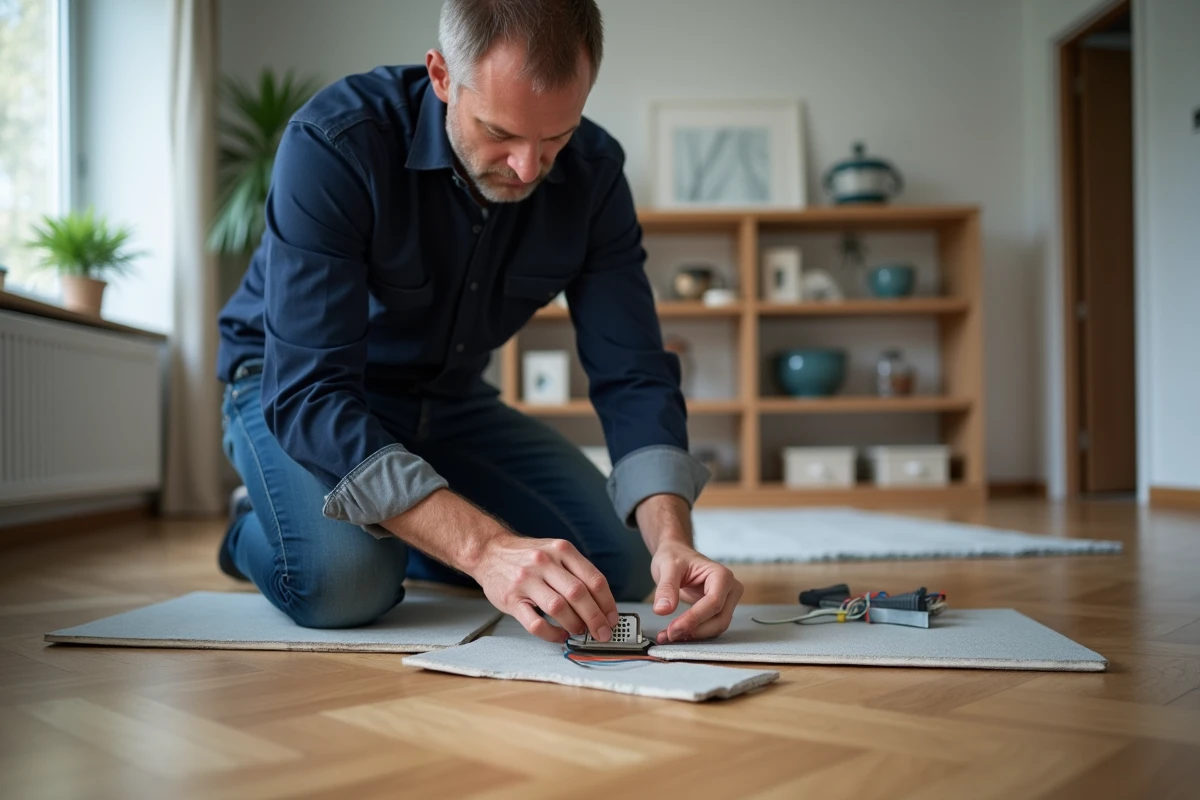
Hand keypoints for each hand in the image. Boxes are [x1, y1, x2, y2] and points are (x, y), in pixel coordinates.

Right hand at [472, 533, 620, 643]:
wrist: (489, 551)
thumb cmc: (527, 556)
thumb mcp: (554, 551)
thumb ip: (576, 572)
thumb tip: (601, 604)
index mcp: (562, 550)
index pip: (593, 579)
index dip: (607, 603)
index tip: (612, 619)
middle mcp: (545, 562)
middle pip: (579, 594)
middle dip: (595, 618)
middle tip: (602, 633)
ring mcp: (527, 580)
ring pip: (558, 608)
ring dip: (575, 625)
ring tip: (579, 632)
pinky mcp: (511, 599)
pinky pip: (535, 623)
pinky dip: (552, 633)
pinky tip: (559, 635)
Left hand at [649, 540, 742, 642]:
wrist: (676, 555)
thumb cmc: (675, 556)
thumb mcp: (667, 566)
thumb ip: (666, 587)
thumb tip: (662, 610)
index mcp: (722, 575)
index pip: (713, 603)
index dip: (694, 619)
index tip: (673, 629)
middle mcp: (730, 589)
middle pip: (720, 619)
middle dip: (695, 630)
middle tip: (669, 635)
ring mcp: (726, 601)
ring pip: (717, 627)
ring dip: (694, 635)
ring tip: (668, 635)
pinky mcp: (718, 610)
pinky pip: (710, 627)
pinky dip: (694, 633)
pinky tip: (676, 633)